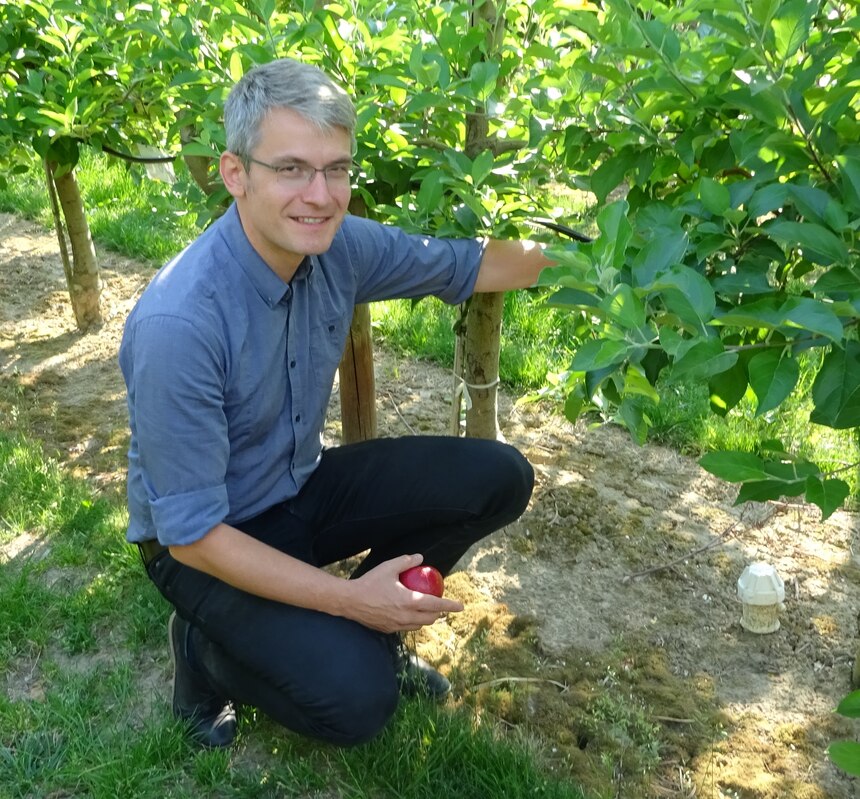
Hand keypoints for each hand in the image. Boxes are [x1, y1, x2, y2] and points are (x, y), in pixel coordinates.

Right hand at [342, 554, 463, 632]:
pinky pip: (406, 628)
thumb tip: (420, 558)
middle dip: (439, 613)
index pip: (436, 605)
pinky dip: (412, 622)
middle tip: (440, 605)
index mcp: (409, 602)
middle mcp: (405, 616)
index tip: (460, 606)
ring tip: (426, 610)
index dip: (450, 606)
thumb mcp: (388, 567)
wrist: (349, 601)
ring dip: (426, 619)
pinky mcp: (388, 630)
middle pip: (430, 619)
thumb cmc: (369, 582)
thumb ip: (406, 562)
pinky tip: (408, 614)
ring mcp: (397, 625)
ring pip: (419, 626)